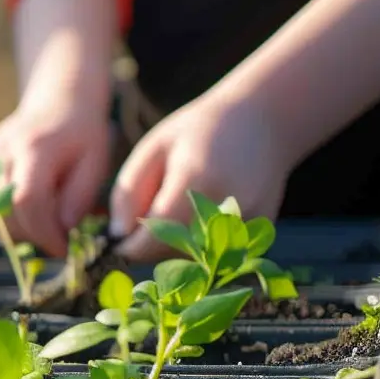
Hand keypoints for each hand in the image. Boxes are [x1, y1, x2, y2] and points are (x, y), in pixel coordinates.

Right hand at [0, 98, 110, 257]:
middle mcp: (1, 153)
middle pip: (3, 212)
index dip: (44, 233)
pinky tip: (10, 216)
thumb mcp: (95, 164)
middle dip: (31, 235)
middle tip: (52, 234)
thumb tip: (60, 231)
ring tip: (33, 222)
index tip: (62, 248)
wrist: (57, 105)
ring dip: (8, 230)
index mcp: (36, 150)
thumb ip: (79, 199)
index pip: (28, 202)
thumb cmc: (81, 138)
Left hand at [111, 92, 288, 260]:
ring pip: (192, 258)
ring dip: (174, 244)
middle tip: (151, 212)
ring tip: (182, 205)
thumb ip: (128, 193)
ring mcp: (249, 222)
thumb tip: (117, 235)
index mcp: (196, 182)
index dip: (127, 246)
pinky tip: (205, 209)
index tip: (115, 239)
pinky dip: (200, 241)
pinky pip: (215, 253)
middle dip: (149, 244)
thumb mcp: (152, 149)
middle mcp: (227, 208)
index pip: (150, 240)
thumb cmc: (198, 131)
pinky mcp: (260, 232)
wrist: (264, 119)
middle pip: (169, 253)